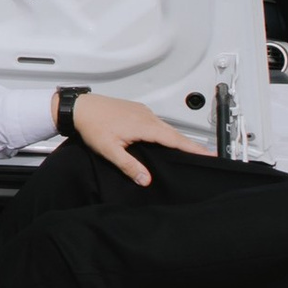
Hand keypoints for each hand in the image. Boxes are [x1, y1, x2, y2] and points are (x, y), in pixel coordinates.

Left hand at [66, 93, 207, 187]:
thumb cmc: (92, 125)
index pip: (175, 139)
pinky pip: (157, 122)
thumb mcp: (109, 150)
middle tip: (206, 154)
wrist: (80, 108)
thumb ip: (129, 165)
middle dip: (191, 144)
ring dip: (178, 137)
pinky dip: (166, 131)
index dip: (192, 148)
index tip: (208, 154)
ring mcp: (142, 112)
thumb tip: (145, 179)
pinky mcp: (137, 110)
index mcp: (144, 125)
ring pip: (166, 127)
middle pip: (174, 132)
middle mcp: (146, 116)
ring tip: (190, 149)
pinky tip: (164, 139)